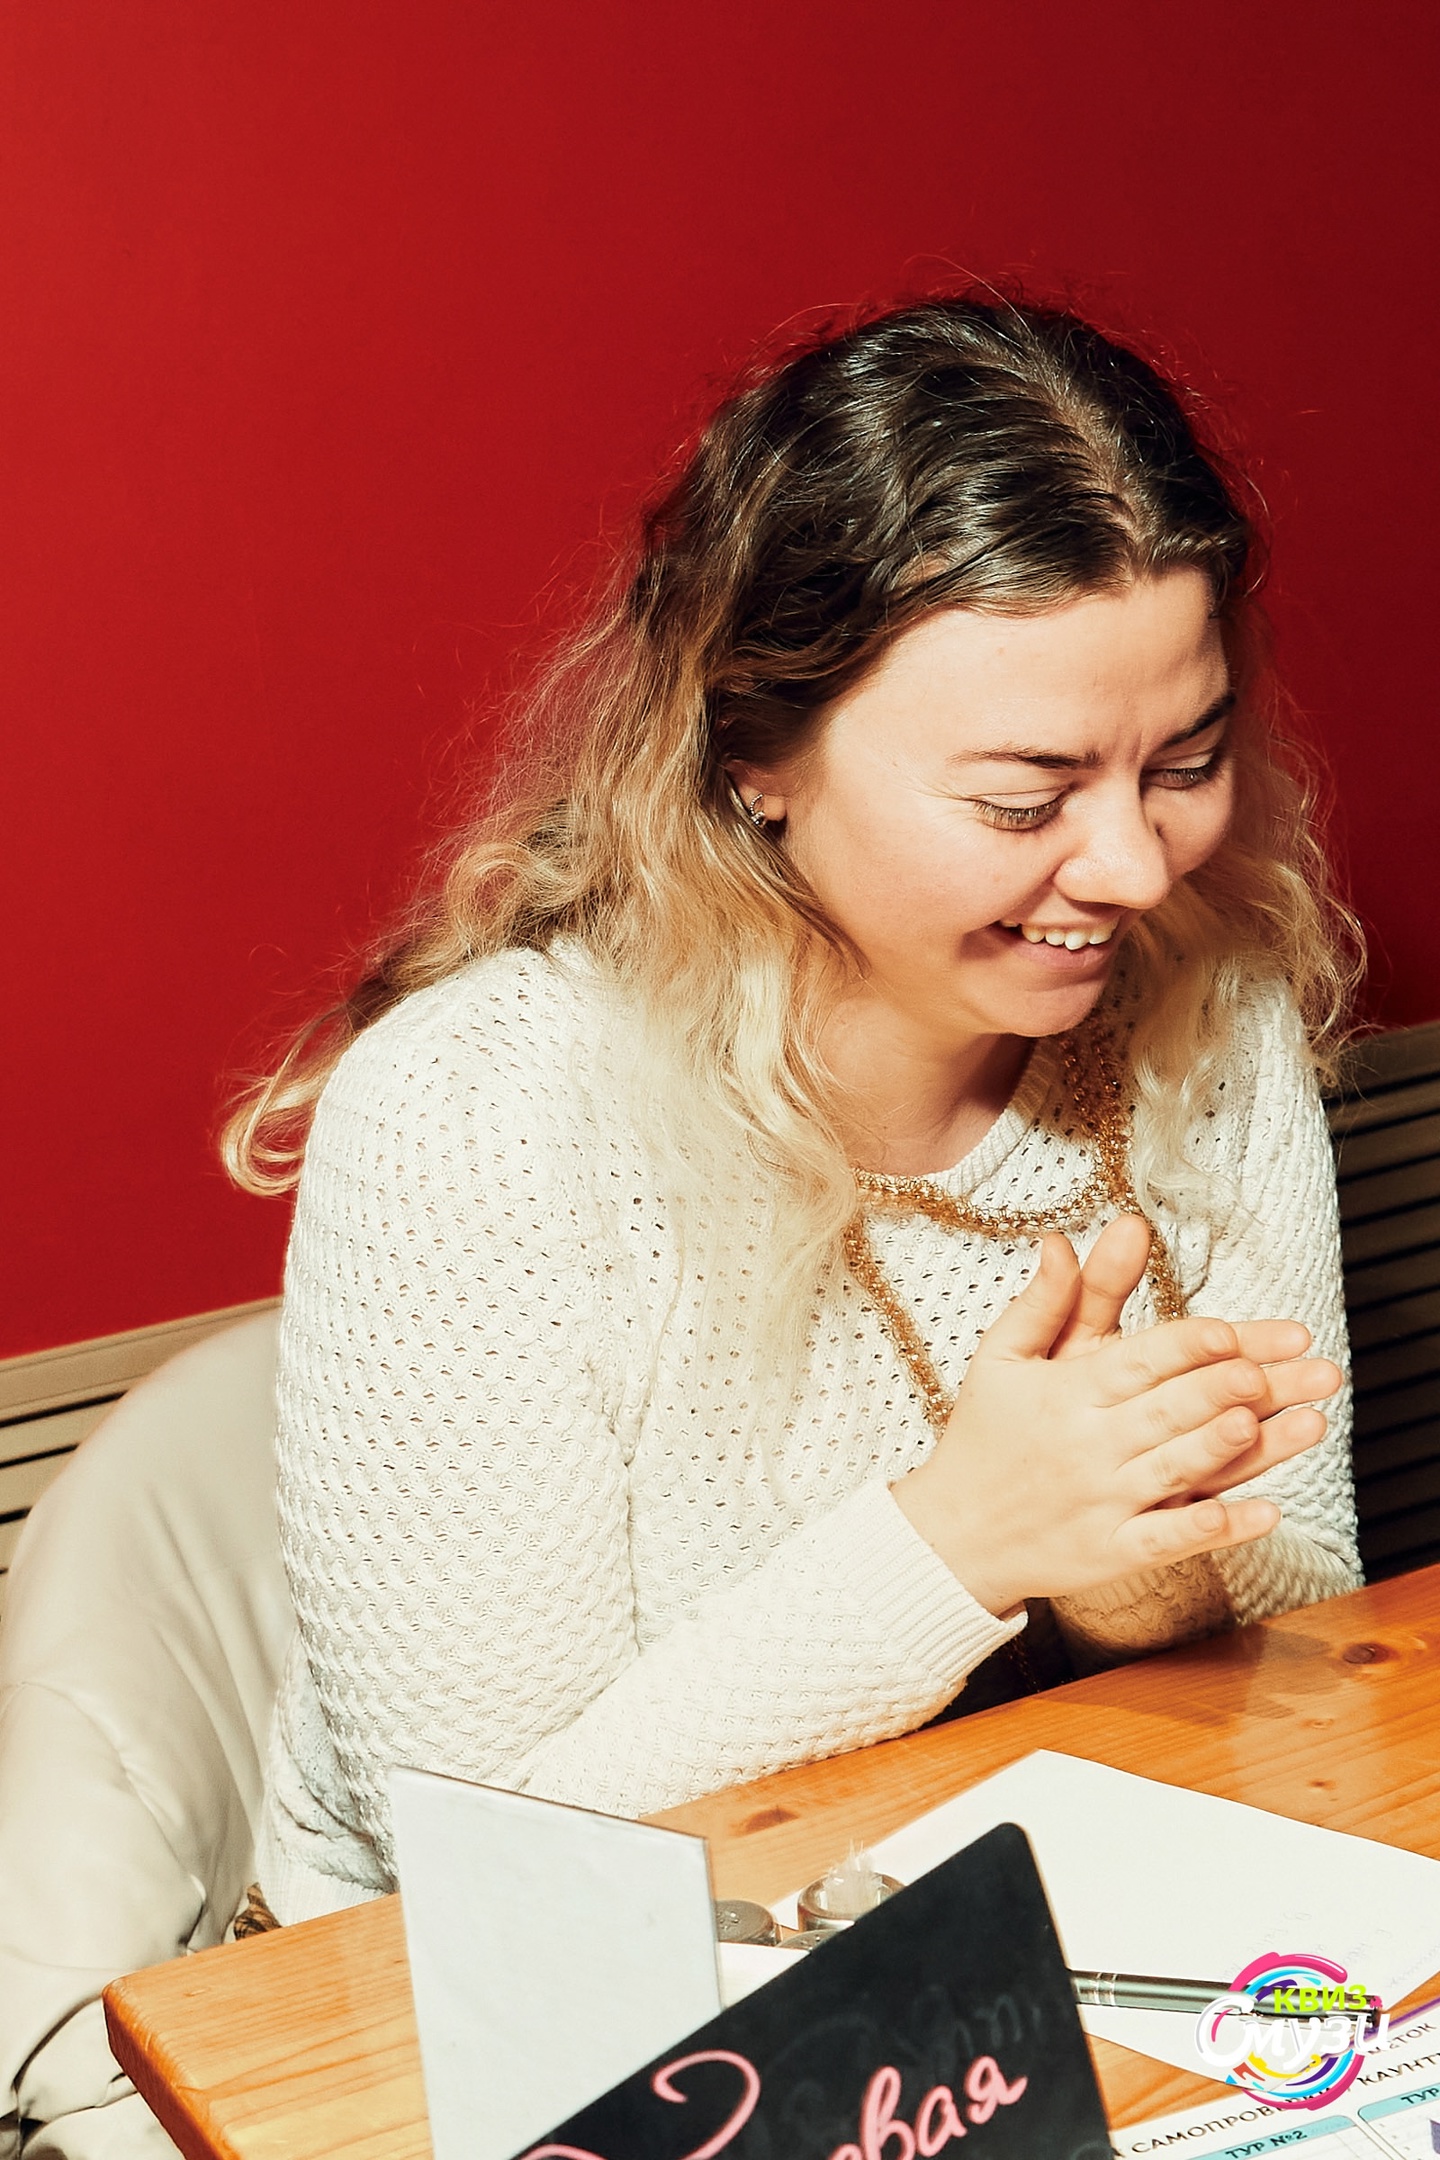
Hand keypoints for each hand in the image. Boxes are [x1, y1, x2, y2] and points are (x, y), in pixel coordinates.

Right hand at [891, 1216, 1340, 1617]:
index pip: (1136, 1360)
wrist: (951, 1533)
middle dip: (1230, 1387)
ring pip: (1178, 1470)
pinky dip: (1217, 1529)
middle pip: (1169, 1410)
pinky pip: (1169, 1541)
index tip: (1232, 1333)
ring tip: (1292, 1423)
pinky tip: (1266, 1513)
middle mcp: (1087, 1445)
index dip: (1186, 1345)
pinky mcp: (1111, 1553)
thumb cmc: (985, 1435)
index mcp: (1066, 1392)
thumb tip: (1062, 1241)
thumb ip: (1046, 1301)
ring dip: (1235, 1447)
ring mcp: (1101, 1502)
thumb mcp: (1001, 1358)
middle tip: (1288, 1370)